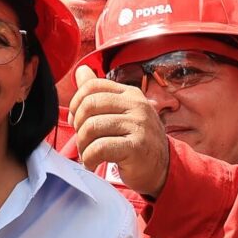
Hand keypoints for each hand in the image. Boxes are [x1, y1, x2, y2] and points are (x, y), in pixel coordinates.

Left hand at [69, 65, 169, 196]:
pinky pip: (100, 148)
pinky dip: (89, 158)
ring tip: (87, 154)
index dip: (76, 103)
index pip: (93, 86)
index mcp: (130, 94)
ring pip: (92, 127)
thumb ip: (99, 93)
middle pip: (89, 105)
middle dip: (78, 126)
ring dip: (82, 145)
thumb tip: (80, 70)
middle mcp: (136, 105)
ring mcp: (139, 125)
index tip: (75, 121)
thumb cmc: (135, 140)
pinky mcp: (137, 146)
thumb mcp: (120, 112)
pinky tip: (92, 163)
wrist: (162, 168)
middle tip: (82, 141)